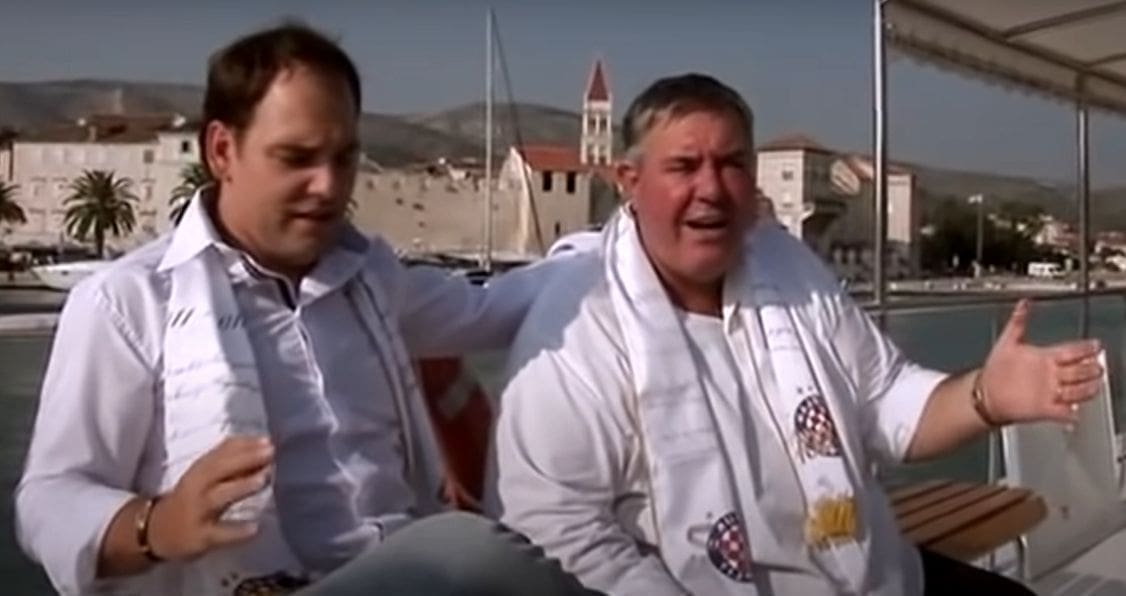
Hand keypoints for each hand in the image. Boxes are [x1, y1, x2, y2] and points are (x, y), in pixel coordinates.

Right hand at [148, 435, 273, 560]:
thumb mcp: (204, 477)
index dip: (244, 445)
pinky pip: (220, 534)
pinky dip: (237, 532)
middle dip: (245, 459)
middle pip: (219, 470)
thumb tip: (263, 445)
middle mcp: (196, 488)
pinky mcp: (200, 537)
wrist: (156, 532)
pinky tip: (255, 529)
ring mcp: (198, 513)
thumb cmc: (191, 498)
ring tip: (264, 479)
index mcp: (200, 470)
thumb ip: (230, 462)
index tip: (267, 440)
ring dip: (241, 486)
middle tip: (270, 452)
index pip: (221, 452)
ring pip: (219, 497)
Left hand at [980, 299, 1103, 424]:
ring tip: (1092, 386)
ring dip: (1086, 389)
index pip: (1072, 351)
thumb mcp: (1007, 342)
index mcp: (1046, 357)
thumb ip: (1018, 321)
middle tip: (1096, 366)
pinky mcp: (1045, 409)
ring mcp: (1050, 392)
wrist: (986, 393)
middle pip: (1079, 371)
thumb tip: (1023, 303)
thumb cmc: (997, 369)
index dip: (1084, 349)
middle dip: (1089, 369)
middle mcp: (1051, 374)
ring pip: (1077, 391)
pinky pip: (1063, 412)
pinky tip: (1073, 412)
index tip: (1094, 345)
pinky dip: (1069, 413)